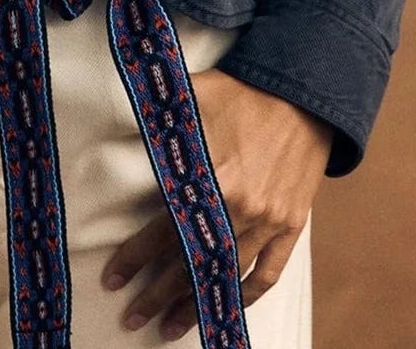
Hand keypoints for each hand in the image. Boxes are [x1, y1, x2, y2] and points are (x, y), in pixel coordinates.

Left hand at [99, 70, 331, 340]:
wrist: (304, 93)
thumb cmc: (243, 91)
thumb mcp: (195, 95)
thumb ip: (159, 113)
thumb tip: (115, 118)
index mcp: (216, 178)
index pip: (166, 229)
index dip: (137, 256)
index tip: (111, 279)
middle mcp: (244, 208)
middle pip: (194, 262)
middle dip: (159, 293)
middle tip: (132, 317)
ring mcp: (270, 221)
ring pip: (228, 274)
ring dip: (197, 303)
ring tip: (169, 327)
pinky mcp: (291, 226)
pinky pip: (268, 274)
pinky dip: (245, 295)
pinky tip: (223, 307)